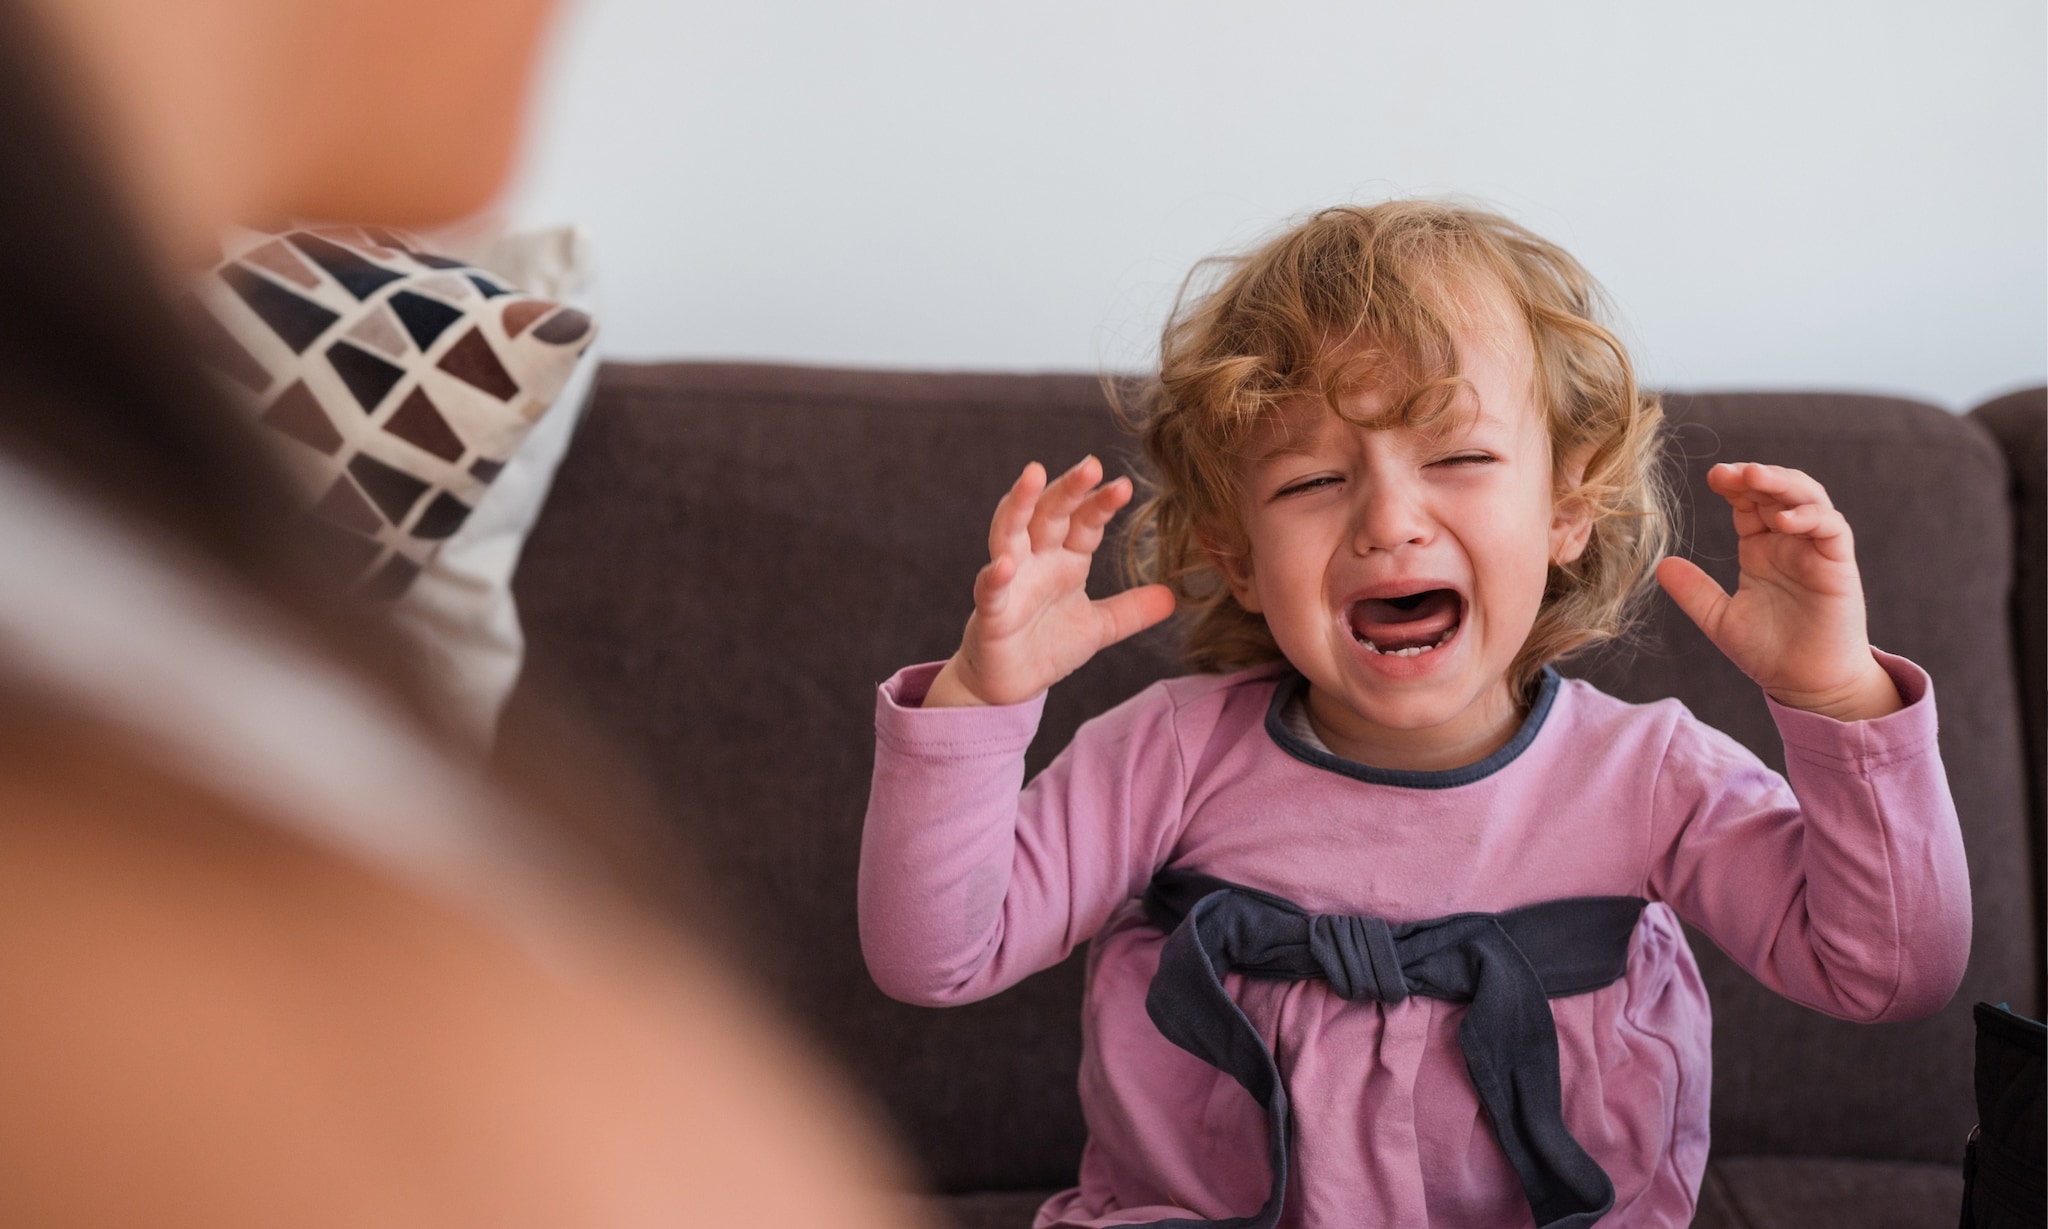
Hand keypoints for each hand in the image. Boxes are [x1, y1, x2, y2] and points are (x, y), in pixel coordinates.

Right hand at [924, 457, 1175, 707]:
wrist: (1008, 685)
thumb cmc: (1046, 646)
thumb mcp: (1099, 628)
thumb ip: (1131, 610)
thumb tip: (1173, 597)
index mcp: (1064, 560)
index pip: (1084, 522)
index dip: (1100, 504)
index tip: (1124, 487)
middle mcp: (1036, 561)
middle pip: (1049, 514)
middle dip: (1068, 488)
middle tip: (1091, 464)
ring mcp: (1011, 583)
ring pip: (1010, 532)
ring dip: (1020, 504)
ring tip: (1033, 474)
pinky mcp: (991, 614)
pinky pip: (990, 590)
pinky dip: (996, 577)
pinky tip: (1006, 565)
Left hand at [1656, 462, 1900, 721]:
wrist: (1807, 684)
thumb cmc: (1768, 651)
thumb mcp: (1720, 619)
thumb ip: (1694, 592)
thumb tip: (1660, 566)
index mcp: (1760, 548)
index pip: (1747, 503)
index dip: (1733, 485)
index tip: (1712, 478)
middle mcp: (1789, 542)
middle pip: (1777, 490)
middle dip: (1754, 475)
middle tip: (1726, 472)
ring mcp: (1816, 550)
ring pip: (1808, 498)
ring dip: (1782, 483)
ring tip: (1754, 477)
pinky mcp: (1838, 565)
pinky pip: (1830, 528)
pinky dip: (1809, 517)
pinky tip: (1783, 520)